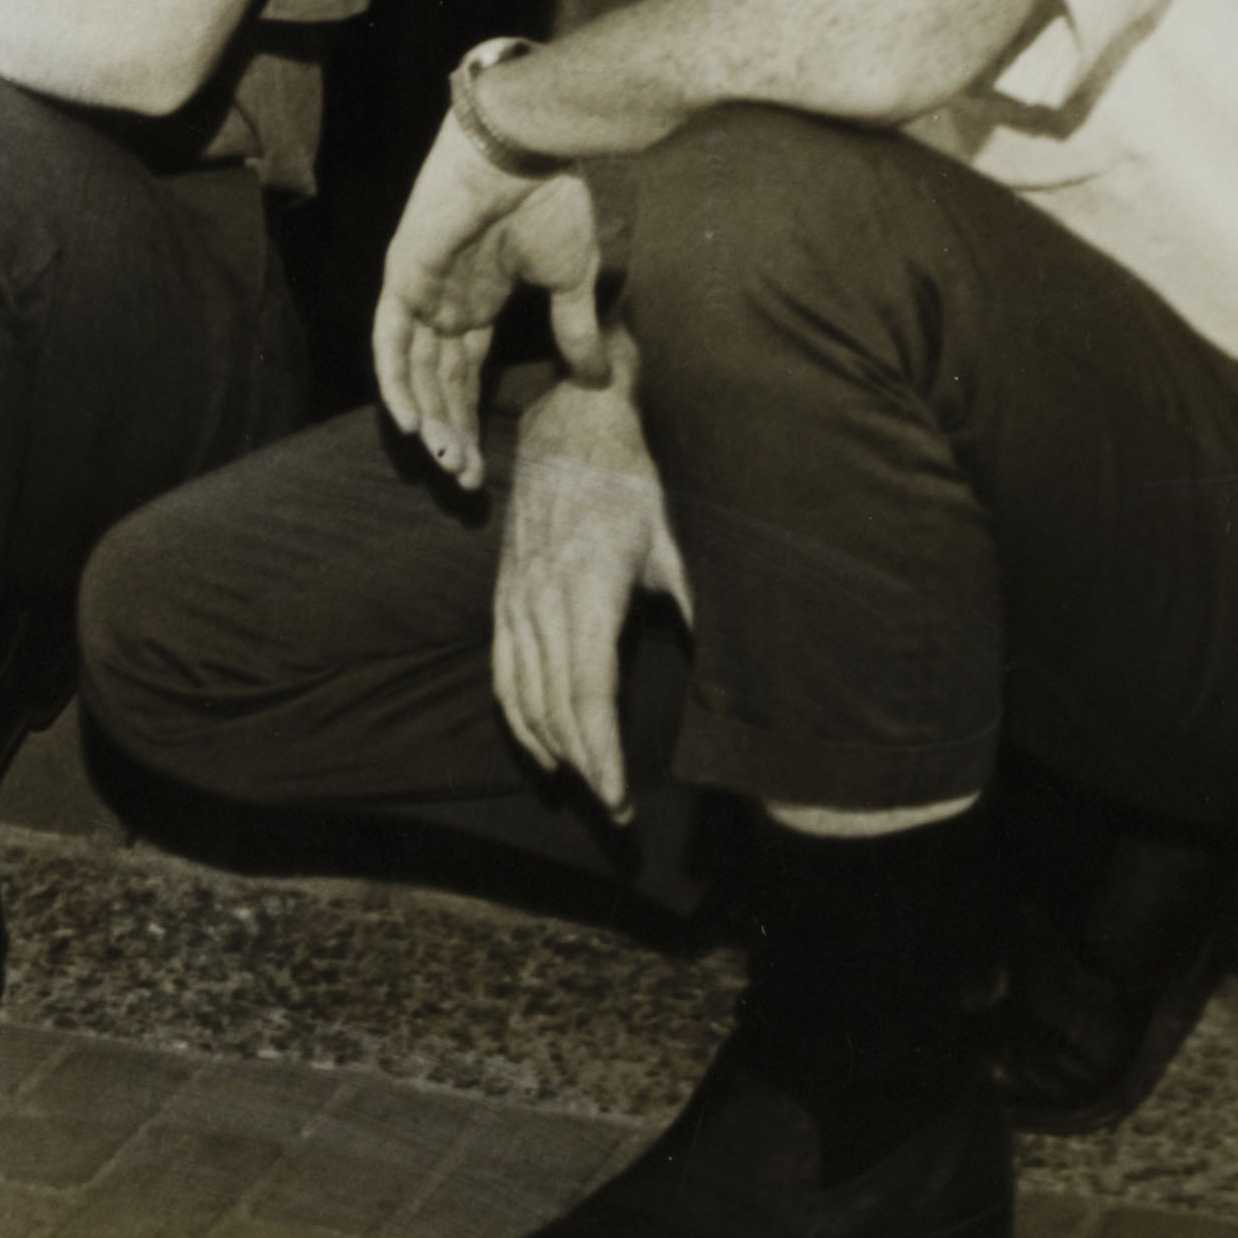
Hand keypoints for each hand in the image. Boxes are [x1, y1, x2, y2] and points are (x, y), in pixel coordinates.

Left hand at [374, 116, 611, 487]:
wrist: (528, 151)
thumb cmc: (551, 201)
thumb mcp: (570, 279)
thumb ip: (573, 329)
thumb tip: (597, 378)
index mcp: (478, 300)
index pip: (462, 374)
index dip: (468, 419)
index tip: (481, 468)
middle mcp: (444, 300)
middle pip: (436, 380)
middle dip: (449, 432)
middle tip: (464, 480)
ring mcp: (421, 287)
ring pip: (412, 369)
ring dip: (426, 417)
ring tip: (446, 463)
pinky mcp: (405, 274)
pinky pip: (390, 338)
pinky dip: (395, 380)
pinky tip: (410, 422)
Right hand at [488, 373, 684, 816]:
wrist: (571, 422)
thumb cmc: (635, 477)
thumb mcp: (678, 534)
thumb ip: (698, 597)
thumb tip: (736, 660)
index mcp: (587, 586)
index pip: (586, 691)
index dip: (601, 752)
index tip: (621, 800)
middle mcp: (541, 596)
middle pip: (553, 704)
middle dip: (583, 766)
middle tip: (619, 815)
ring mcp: (516, 595)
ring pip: (522, 693)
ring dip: (552, 750)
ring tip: (589, 792)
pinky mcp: (506, 593)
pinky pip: (502, 669)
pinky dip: (517, 717)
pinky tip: (542, 750)